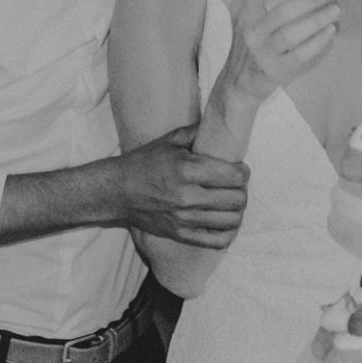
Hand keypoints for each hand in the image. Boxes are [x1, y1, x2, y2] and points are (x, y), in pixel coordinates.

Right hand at [119, 124, 248, 248]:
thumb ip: (197, 132)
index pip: (233, 176)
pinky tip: (224, 221)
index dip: (243, 172)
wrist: (118, 191)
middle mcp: (188, 196)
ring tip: (232, 202)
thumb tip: (219, 121)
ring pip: (231, 221)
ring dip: (237, 210)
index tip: (240, 169)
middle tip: (237, 186)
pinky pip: (217, 241)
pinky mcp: (180, 234)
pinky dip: (228, 232)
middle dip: (242, 191)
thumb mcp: (169, 141)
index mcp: (188, 169)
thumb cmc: (144, 162)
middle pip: (236, 199)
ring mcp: (184, 219)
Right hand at [221, 0, 340, 103]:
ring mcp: (262, 54)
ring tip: (336, 10)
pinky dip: (316, 43)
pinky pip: (299, 56)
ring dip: (317, 20)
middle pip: (283, 12)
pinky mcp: (275, 71)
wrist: (238, 85)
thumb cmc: (248, 48)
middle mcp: (251, 34)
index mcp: (244, 18)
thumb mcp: (246, 21)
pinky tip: (330, 32)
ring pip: (291, 34)